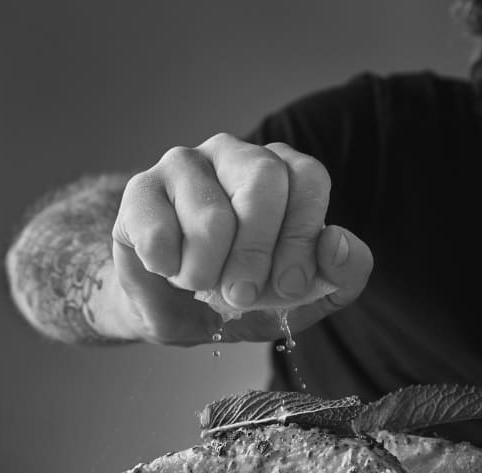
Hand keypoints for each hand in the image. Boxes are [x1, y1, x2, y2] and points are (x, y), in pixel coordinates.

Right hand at [108, 133, 372, 344]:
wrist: (172, 308)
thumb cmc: (243, 293)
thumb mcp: (303, 297)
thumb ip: (342, 274)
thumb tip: (337, 242)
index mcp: (285, 172)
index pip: (309, 179)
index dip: (302, 238)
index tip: (289, 285)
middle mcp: (237, 154)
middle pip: (263, 180)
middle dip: (257, 253)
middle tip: (243, 293)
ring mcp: (185, 163)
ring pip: (212, 215)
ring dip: (209, 271)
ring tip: (202, 282)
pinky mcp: (140, 188)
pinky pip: (159, 230)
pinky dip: (169, 267)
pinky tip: (168, 268)